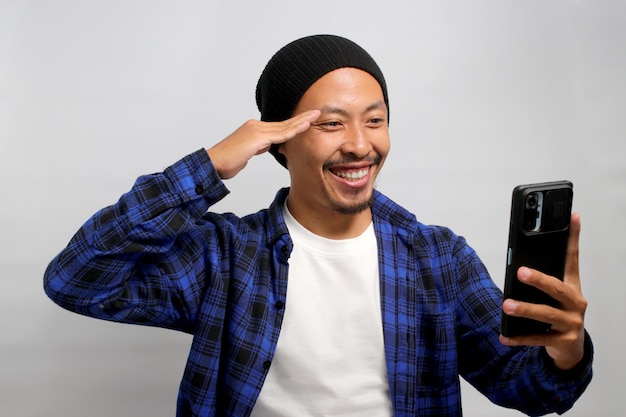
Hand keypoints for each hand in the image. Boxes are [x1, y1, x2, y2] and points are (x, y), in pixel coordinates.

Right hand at [206, 109, 320, 178]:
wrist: (213, 164)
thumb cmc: (226, 162)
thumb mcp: (246, 154)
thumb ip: (258, 148)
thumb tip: (267, 146)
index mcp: (253, 129)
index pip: (278, 127)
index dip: (293, 124)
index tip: (306, 121)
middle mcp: (256, 126)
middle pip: (284, 123)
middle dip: (301, 118)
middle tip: (316, 112)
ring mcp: (256, 130)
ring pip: (284, 126)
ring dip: (301, 121)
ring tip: (315, 115)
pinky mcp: (257, 137)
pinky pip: (280, 134)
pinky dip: (294, 130)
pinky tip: (305, 126)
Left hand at [500, 213, 586, 369]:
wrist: (572, 348)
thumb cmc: (560, 313)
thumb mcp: (557, 292)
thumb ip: (544, 275)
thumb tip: (520, 258)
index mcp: (572, 286)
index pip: (572, 257)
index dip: (573, 237)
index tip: (571, 217)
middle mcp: (575, 303)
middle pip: (557, 288)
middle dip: (539, 280)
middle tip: (520, 272)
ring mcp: (570, 323)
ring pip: (546, 314)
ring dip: (525, 309)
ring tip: (506, 305)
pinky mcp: (562, 342)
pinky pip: (537, 339)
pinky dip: (519, 338)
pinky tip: (504, 335)